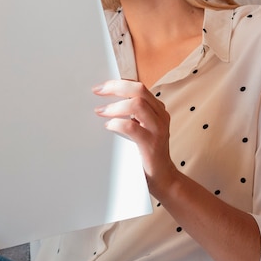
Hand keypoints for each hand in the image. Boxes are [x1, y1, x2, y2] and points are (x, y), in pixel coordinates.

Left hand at [93, 79, 177, 195]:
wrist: (163, 177)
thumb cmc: (146, 152)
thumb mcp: (141, 128)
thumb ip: (130, 115)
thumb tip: (104, 103)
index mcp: (157, 109)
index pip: (139, 87)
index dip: (118, 83)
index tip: (101, 87)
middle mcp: (161, 116)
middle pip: (139, 90)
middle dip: (115, 87)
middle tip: (98, 92)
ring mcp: (158, 129)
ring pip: (137, 105)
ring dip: (115, 107)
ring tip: (101, 112)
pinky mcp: (151, 144)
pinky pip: (132, 127)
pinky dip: (117, 124)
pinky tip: (109, 127)